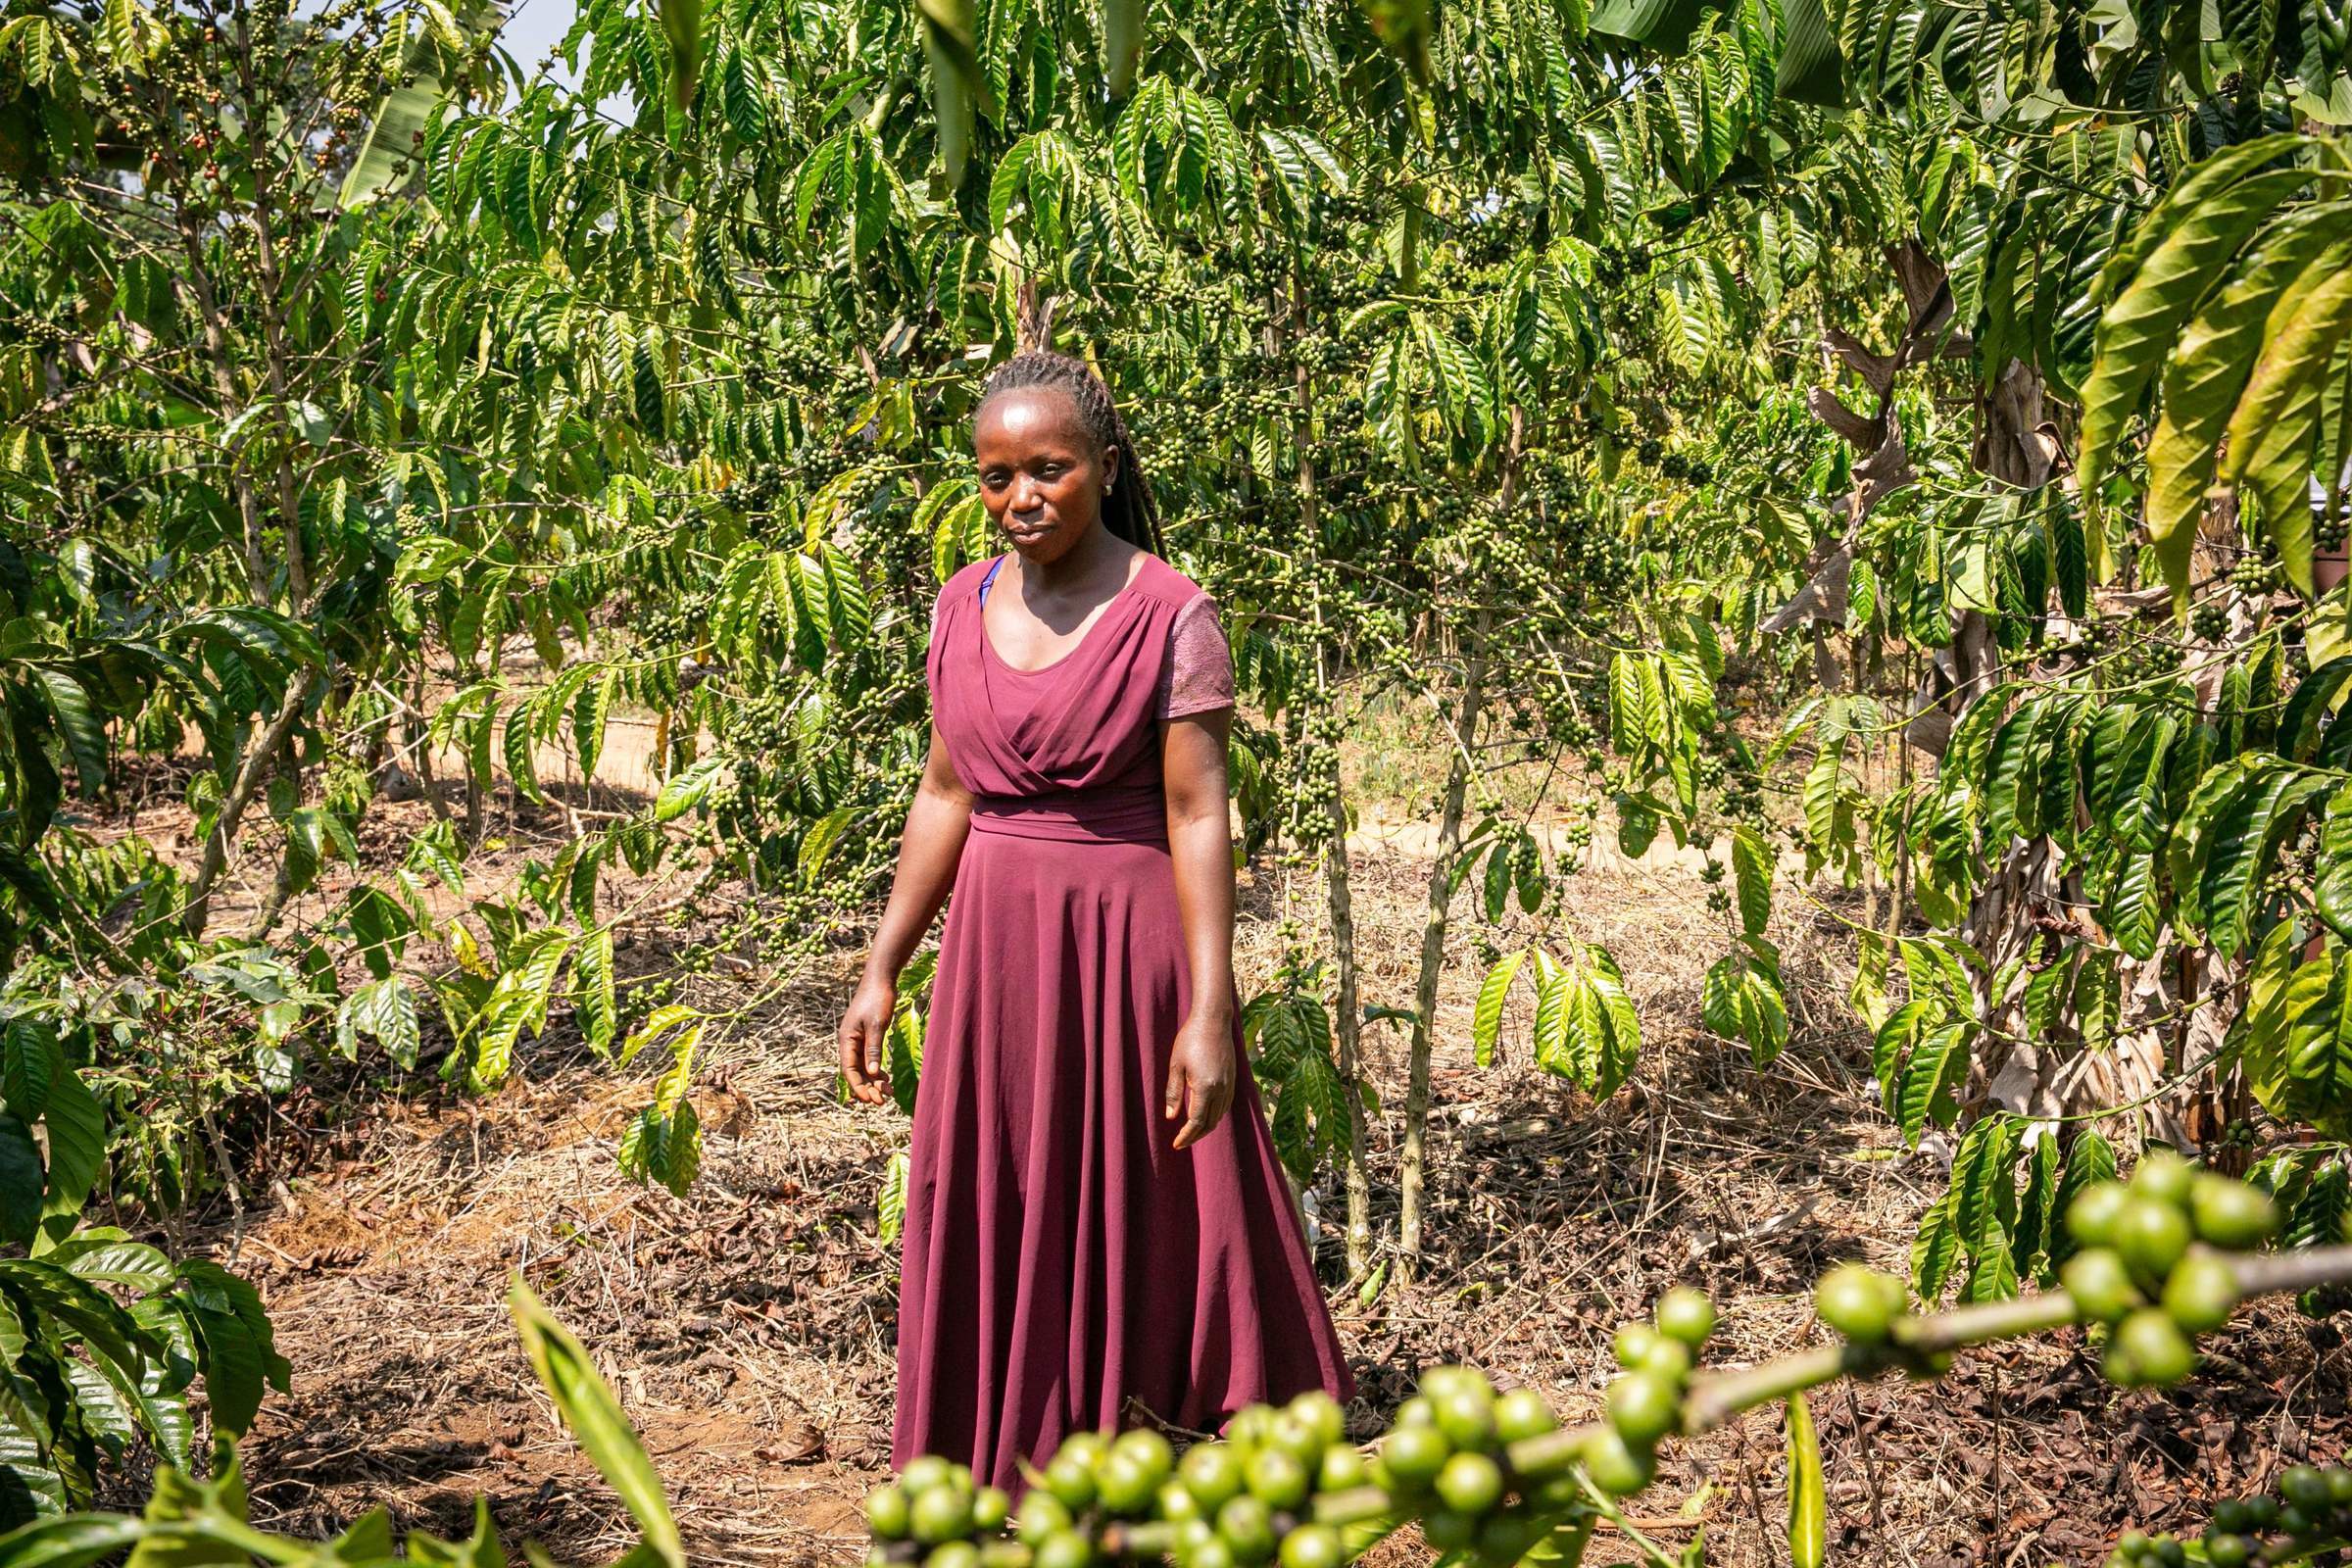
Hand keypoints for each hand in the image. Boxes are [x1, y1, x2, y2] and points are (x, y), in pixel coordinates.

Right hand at [838, 973, 895, 1105]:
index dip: (859, 1087)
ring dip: (874, 1081)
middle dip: (868, 1088)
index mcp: (847, 1040)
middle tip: (883, 1101)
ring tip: (889, 1092)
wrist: (881, 979)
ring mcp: (857, 1039)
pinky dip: (877, 1069)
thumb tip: (873, 1073)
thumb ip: (873, 1049)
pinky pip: (868, 1058)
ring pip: (863, 1067)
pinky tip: (886, 1077)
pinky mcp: (867, 1036)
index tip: (871, 1100)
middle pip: (856, 1072)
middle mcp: (849, 1042)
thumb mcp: (876, 1025)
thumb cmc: (877, 999)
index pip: (849, 1070)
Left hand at [1164, 1014, 1235, 1150]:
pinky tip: (1204, 1115)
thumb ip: (1174, 1093)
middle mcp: (1221, 1090)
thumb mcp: (1176, 1065)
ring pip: (1219, 1116)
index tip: (1176, 1144)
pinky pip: (1225, 1106)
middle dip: (1195, 1136)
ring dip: (1205, 1128)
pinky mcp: (1233, 1080)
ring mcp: (1229, 1085)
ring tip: (1191, 1132)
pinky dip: (1214, 1116)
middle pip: (1210, 1124)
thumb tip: (1171, 1117)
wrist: (1213, 1021)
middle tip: (1182, 1142)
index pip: (1196, 1122)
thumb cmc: (1190, 1039)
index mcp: (1205, 1087)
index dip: (1186, 1136)